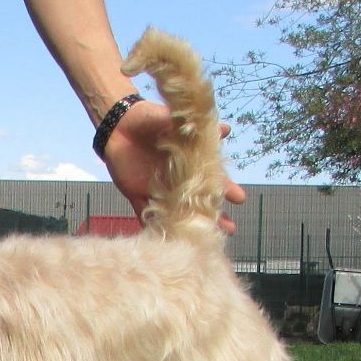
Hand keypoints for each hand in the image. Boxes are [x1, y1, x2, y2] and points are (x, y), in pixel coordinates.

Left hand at [101, 99, 245, 234]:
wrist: (121, 124)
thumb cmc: (152, 120)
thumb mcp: (176, 120)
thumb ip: (198, 127)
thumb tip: (226, 129)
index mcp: (189, 163)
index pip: (213, 178)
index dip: (226, 188)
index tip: (239, 199)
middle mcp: (177, 180)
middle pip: (199, 201)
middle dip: (214, 214)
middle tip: (230, 229)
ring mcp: (158, 189)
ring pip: (176, 212)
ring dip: (188, 225)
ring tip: (201, 239)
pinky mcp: (137, 195)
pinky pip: (145, 214)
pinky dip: (152, 226)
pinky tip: (164, 240)